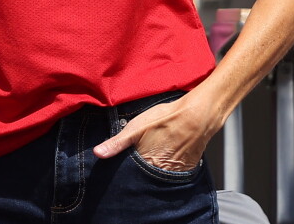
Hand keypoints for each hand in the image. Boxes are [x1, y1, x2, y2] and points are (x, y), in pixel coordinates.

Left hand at [93, 93, 213, 171]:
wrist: (195, 117)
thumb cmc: (165, 120)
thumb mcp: (136, 127)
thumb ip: (116, 143)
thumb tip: (97, 153)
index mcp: (144, 165)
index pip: (130, 175)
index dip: (125, 170)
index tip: (122, 165)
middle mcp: (159, 173)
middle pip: (144, 177)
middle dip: (139, 170)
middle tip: (141, 155)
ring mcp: (173, 173)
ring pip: (157, 175)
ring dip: (153, 169)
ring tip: (154, 154)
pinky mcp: (185, 169)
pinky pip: (171, 173)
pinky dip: (167, 167)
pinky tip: (166, 154)